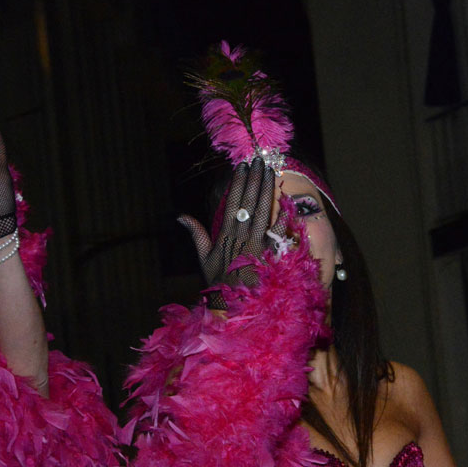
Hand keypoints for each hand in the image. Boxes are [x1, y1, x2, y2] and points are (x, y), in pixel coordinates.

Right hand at [178, 160, 290, 295]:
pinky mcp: (270, 254)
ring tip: (270, 171)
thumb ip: (196, 234)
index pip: (232, 203)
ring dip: (267, 189)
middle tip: (258, 160)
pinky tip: (286, 199)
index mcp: (225, 235)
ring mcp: (257, 244)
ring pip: (263, 211)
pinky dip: (283, 216)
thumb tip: (181, 216)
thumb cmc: (219, 282)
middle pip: (249, 202)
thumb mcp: (204, 258)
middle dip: (254, 179)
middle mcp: (241, 236)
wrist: (235, 305)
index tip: (242, 167)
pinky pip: (279, 232)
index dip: (238, 184)